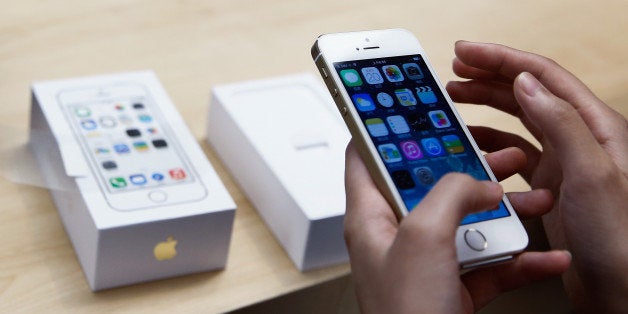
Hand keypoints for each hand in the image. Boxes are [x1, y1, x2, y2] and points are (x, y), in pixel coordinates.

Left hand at [344, 141, 569, 312]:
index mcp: (371, 218)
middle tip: (498, 156)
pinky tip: (544, 255)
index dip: (386, 131)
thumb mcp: (422, 238)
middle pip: (431, 186)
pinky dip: (519, 258)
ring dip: (507, 213)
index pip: (366, 158)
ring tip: (536, 201)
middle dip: (470, 170)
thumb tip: (476, 182)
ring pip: (468, 223)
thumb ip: (448, 195)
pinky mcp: (454, 287)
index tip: (410, 110)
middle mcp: (397, 237)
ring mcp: (427, 263)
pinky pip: (490, 263)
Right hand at [446, 41, 627, 311]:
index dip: (501, 59)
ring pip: (517, 124)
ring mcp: (563, 165)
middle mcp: (578, 140)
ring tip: (456, 103)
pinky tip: (474, 147)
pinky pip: (514, 157)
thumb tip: (525, 82)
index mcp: (594, 126)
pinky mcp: (550, 189)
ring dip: (485, 110)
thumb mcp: (592, 173)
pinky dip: (490, 147)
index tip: (467, 52)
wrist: (623, 292)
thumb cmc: (621, 239)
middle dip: (488, 78)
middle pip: (527, 95)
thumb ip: (560, 122)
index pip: (542, 77)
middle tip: (454, 72)